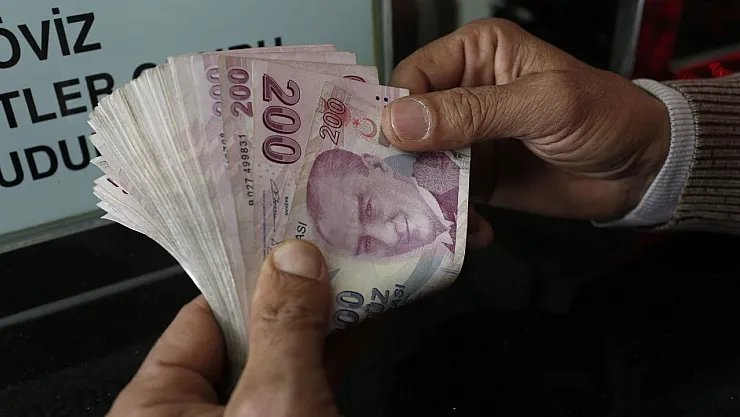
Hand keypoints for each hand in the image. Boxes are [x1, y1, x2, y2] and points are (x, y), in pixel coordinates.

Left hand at [108, 240, 341, 416]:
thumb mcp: (275, 406)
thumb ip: (284, 330)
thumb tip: (295, 258)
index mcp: (155, 410)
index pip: (201, 318)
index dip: (250, 276)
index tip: (292, 239)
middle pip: (247, 336)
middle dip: (294, 295)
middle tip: (334, 251)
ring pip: (279, 363)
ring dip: (319, 324)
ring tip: (359, 279)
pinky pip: (302, 390)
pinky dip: (330, 360)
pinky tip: (362, 324)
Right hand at [381, 18, 669, 241]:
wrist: (640, 169)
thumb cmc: (604, 116)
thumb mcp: (543, 105)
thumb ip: (473, 112)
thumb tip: (399, 122)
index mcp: (475, 54)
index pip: (413, 76)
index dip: (396, 109)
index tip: (390, 148)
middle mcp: (462, 93)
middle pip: (407, 124)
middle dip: (403, 159)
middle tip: (401, 191)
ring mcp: (467, 139)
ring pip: (421, 165)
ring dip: (426, 195)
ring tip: (441, 218)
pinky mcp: (476, 178)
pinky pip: (446, 197)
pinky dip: (454, 217)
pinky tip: (476, 230)